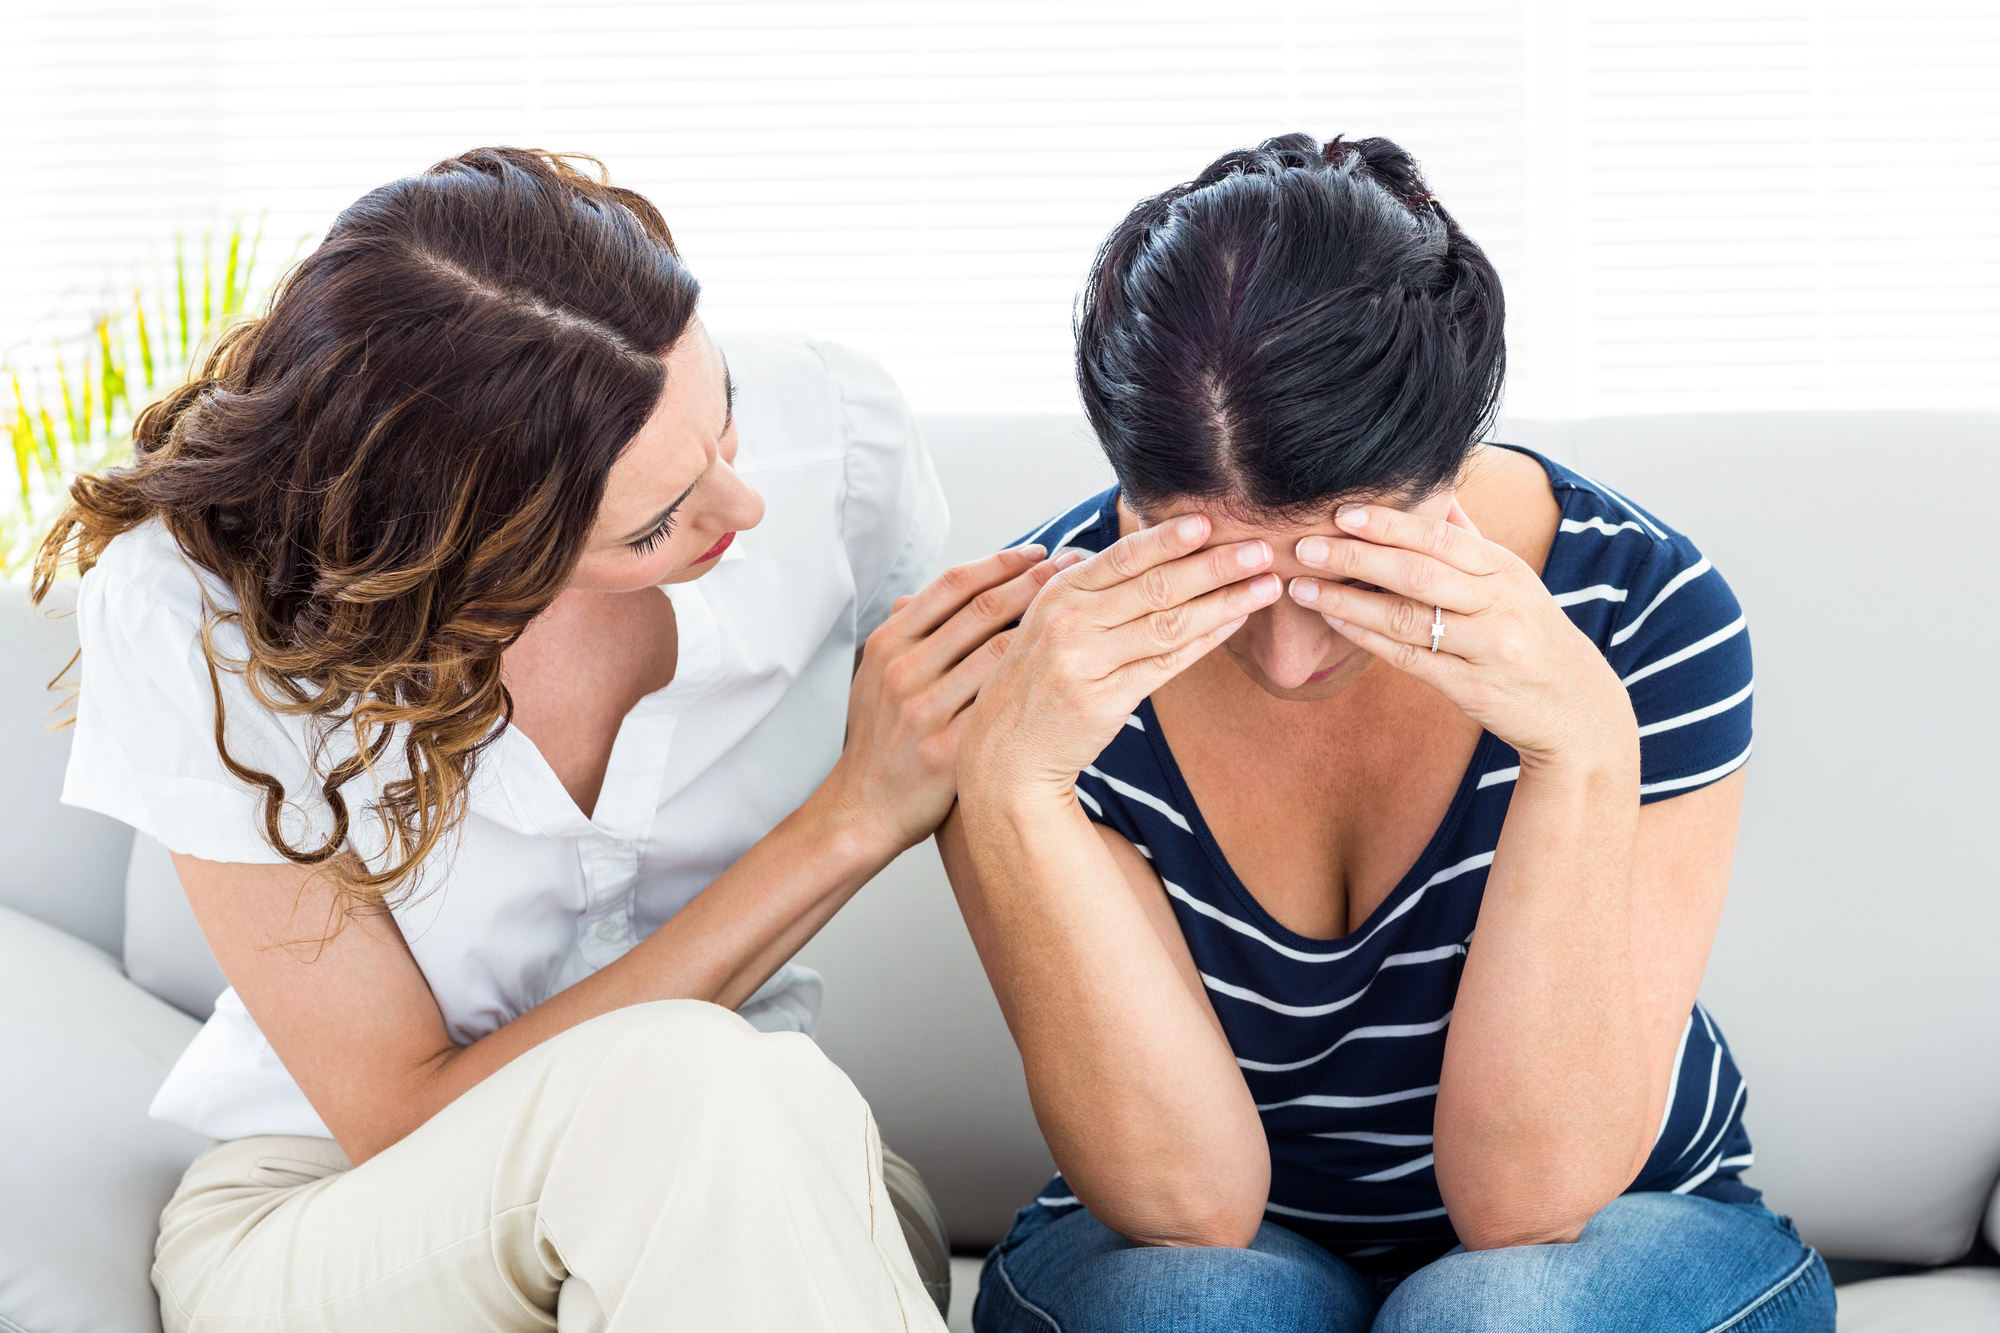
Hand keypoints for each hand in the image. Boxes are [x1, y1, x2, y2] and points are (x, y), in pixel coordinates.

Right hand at [824, 544, 1063, 855]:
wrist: (863, 807)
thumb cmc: (879, 738)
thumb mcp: (874, 675)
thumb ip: (901, 632)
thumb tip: (923, 593)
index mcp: (889, 642)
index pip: (952, 585)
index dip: (1000, 562)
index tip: (1038, 551)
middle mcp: (904, 670)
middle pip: (982, 611)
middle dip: (1035, 582)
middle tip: (1074, 565)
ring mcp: (926, 709)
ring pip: (1000, 653)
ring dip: (1047, 627)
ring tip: (1081, 612)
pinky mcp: (949, 749)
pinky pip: (1005, 705)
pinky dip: (1040, 682)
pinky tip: (1069, 669)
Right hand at [960, 514, 1281, 805]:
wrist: (1007, 749)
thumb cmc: (1036, 678)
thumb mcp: (1047, 620)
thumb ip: (1090, 585)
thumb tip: (1139, 547)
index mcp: (1058, 594)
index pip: (1122, 558)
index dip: (1166, 538)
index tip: (1209, 520)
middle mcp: (1070, 623)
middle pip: (1154, 587)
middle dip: (1214, 565)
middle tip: (1260, 548)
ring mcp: (1087, 663)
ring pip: (1169, 624)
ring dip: (1225, 601)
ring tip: (1267, 583)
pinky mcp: (1106, 700)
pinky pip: (1167, 664)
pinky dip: (1206, 640)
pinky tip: (1235, 621)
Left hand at [1288, 501, 1635, 771]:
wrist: (1576, 709)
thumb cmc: (1532, 634)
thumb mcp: (1513, 581)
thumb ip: (1470, 541)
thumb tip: (1436, 493)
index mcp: (1504, 569)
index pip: (1438, 538)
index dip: (1387, 524)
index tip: (1340, 513)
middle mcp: (1498, 604)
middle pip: (1416, 573)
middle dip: (1354, 558)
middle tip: (1305, 547)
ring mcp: (1486, 648)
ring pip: (1406, 618)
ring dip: (1346, 601)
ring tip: (1302, 587)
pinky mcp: (1471, 688)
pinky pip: (1408, 658)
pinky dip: (1366, 638)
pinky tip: (1334, 622)